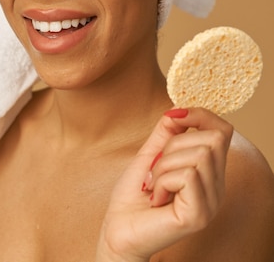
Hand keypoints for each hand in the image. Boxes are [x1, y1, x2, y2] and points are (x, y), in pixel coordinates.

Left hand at [96, 108, 232, 261]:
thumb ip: (165, 134)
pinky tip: (156, 198)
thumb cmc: (131, 198)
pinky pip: (187, 176)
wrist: (117, 231)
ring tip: (154, 186)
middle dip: (173, 146)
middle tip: (155, 170)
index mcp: (208, 172)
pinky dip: (162, 181)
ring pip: (198, 155)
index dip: (200, 116)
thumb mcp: (149, 156)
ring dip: (163, 166)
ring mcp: (211, 202)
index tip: (173, 117)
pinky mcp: (200, 214)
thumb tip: (177, 109)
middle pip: (211, 139)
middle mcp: (216, 187)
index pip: (223, 131)